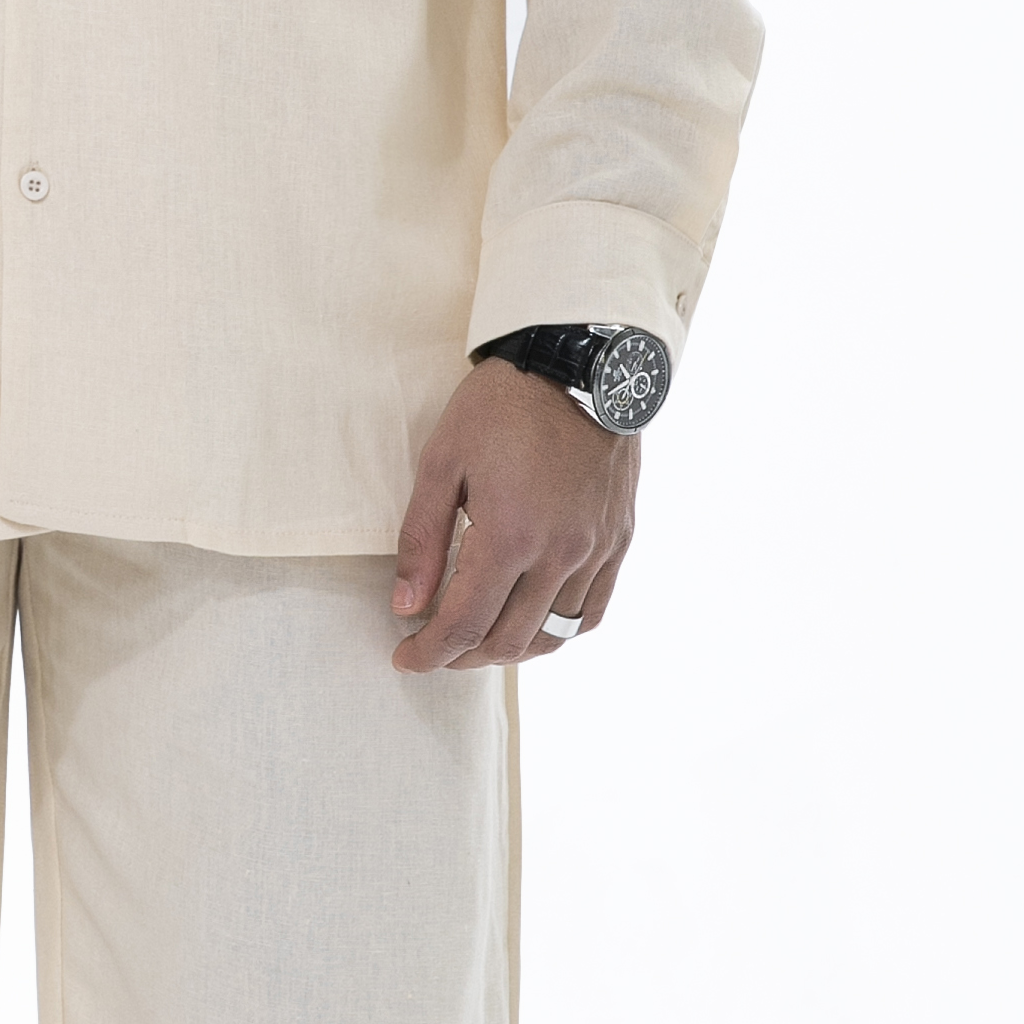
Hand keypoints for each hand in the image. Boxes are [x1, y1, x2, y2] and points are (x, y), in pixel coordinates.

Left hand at [391, 362, 639, 672]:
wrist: (577, 365)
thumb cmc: (501, 407)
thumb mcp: (442, 463)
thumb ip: (422, 540)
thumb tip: (405, 606)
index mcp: (510, 537)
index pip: (464, 625)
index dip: (428, 652)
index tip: (405, 658)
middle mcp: (559, 554)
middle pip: (507, 641)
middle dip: (462, 657)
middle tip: (433, 648)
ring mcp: (596, 550)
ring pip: (553, 635)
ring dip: (509, 650)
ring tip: (478, 641)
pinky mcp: (618, 539)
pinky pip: (591, 611)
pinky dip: (558, 631)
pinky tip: (532, 622)